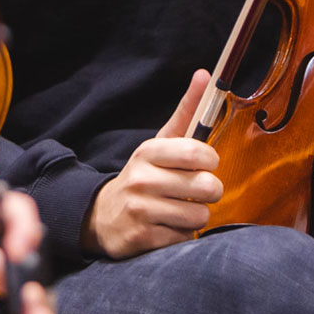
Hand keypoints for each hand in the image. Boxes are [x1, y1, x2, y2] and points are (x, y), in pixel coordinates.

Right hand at [83, 70, 222, 259]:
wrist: (103, 215)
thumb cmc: (144, 175)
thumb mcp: (160, 143)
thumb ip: (186, 110)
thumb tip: (206, 74)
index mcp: (148, 152)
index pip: (198, 152)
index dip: (210, 161)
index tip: (204, 164)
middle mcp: (142, 180)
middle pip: (206, 187)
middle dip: (208, 191)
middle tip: (195, 190)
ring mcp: (140, 210)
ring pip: (199, 216)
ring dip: (196, 215)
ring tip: (181, 209)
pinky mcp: (142, 239)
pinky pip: (185, 238)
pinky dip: (182, 235)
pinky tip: (168, 226)